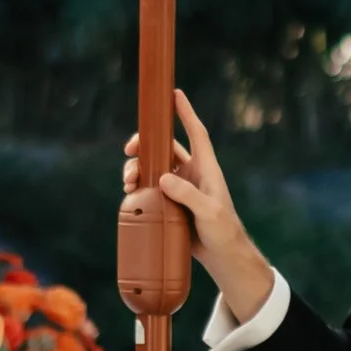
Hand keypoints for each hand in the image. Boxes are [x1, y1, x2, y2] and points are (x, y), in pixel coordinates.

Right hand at [120, 90, 274, 321]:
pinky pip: (149, 188)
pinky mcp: (170, 204)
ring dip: (136, 167)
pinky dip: (136, 186)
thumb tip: (163, 177)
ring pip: (153, 167)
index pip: (196, 133)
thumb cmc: (223, 232)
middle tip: (130, 150)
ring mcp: (179, 188)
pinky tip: (129, 193)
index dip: (185, 113)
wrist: (222, 257)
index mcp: (206, 168)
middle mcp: (192, 173)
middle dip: (145, 144)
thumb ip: (189, 195)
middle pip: (165, 148)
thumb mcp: (209, 213)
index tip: (175, 93)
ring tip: (127, 180)